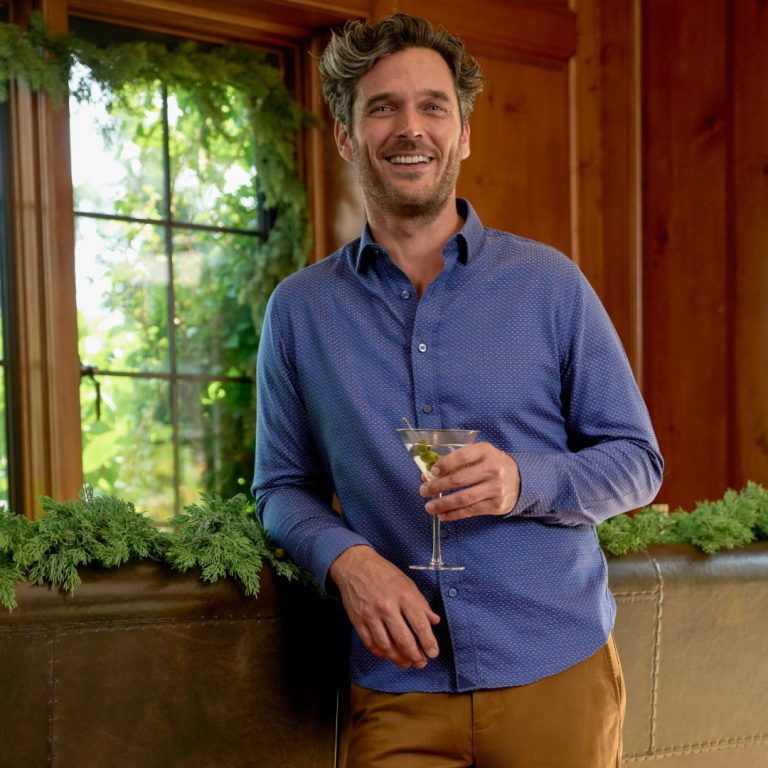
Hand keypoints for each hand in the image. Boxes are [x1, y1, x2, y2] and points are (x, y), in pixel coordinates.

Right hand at [329, 545, 440, 669]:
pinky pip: (370, 643)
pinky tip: (388, 655)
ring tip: (406, 663)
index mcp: (403, 595)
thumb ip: (421, 603)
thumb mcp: (407, 583)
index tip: (433, 653)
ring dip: (398, 658)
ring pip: (386, 645)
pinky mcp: (358, 620)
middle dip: (414, 655)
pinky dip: (380, 653)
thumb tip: (434, 621)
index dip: (428, 642)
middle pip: (403, 639)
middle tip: (421, 663)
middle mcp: (387, 606)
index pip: (419, 624)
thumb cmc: (383, 573)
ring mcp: (371, 615)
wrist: (354, 565)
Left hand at [419, 442, 519, 520]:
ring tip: (429, 507)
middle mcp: (492, 469)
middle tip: (423, 490)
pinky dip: (454, 514)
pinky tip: (442, 515)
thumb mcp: (480, 455)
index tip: (432, 471)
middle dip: (437, 486)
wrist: (521, 480)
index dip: (445, 464)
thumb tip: (429, 474)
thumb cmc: (492, 464)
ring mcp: (495, 488)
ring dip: (443, 503)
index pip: (463, 456)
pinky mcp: (496, 505)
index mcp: (486, 451)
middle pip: (460, 479)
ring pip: (464, 498)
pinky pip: (471, 511)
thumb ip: (458, 461)